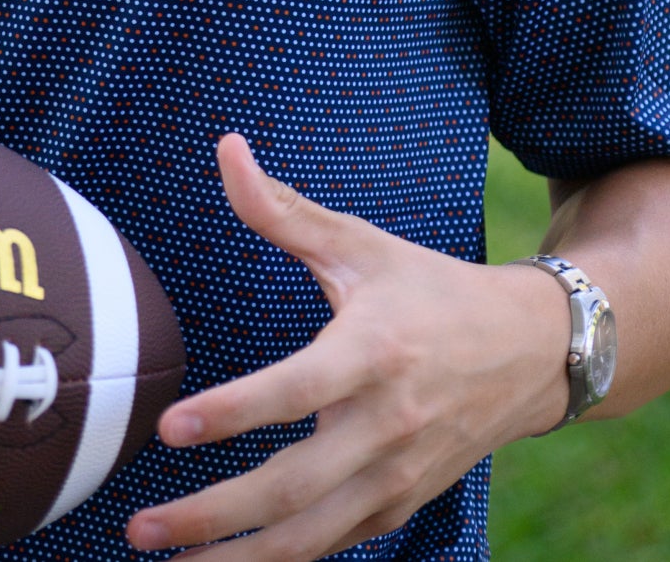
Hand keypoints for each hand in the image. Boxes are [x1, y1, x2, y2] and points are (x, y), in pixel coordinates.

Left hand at [125, 134, 571, 561]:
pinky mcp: (402, 505)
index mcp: (375, 351)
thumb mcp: (361, 245)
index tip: (168, 427)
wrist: (529, 352)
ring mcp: (398, 475)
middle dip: (213, 515)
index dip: (233, 411)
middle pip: (293, 485)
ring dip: (239, 561)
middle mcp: (389, 423)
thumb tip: (226, 148)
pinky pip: (336, 545)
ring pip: (311, 537)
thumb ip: (284, 210)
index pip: (296, 388)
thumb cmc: (428, 289)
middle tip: (141, 528)